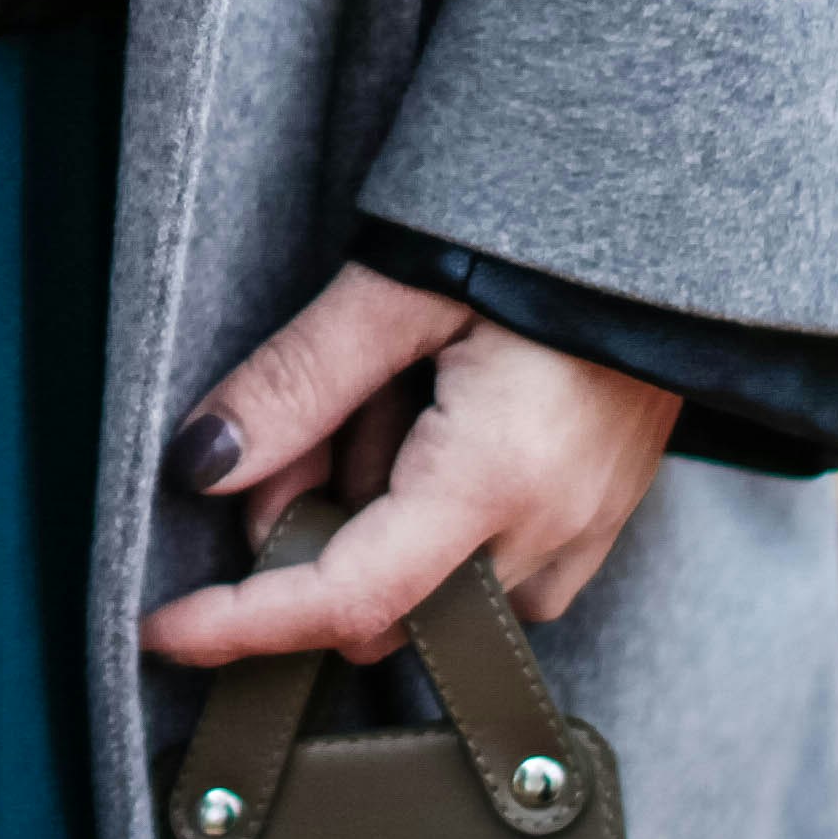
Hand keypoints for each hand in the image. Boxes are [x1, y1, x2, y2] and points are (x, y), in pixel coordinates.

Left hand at [133, 264, 683, 670]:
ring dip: (373, 513)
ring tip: (393, 391)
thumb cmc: (541, 235)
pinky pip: (487, 561)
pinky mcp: (598, 520)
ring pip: (427, 586)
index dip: (245, 624)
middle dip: (309, 532)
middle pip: (379, 600)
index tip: (167, 628)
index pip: (347, 599)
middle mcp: (550, 532)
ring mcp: (584, 534)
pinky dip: (428, 509)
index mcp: (498, 479)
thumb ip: (296, 385)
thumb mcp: (395, 291)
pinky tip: (434, 415)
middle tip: (300, 424)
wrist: (670, 211)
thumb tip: (201, 466)